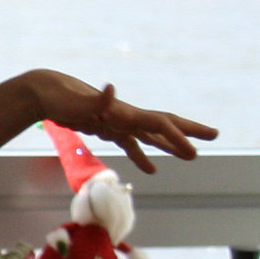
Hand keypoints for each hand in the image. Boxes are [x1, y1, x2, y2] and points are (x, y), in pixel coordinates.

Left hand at [31, 73, 216, 172]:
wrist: (44, 91)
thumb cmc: (60, 97)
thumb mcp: (76, 101)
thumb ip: (95, 100)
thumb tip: (110, 89)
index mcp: (123, 112)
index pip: (158, 124)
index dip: (176, 138)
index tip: (192, 153)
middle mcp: (125, 115)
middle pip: (164, 124)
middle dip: (188, 131)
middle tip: (215, 134)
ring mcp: (117, 122)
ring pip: (151, 136)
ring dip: (171, 144)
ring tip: (191, 155)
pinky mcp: (106, 129)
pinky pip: (131, 145)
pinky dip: (142, 156)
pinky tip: (151, 169)